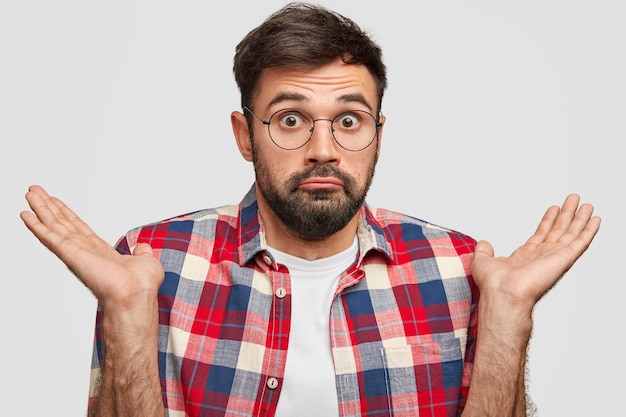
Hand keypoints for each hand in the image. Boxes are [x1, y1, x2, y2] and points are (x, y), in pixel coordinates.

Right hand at [20, 185, 163, 313]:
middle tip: (36, 191)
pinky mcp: (71, 254)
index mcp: (101, 253)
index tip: (57, 203)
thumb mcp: (146, 262)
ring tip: (30, 193)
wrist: (136, 296)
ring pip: (54, 226)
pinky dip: (37, 226)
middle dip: (49, 207)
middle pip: (62, 224)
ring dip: (41, 209)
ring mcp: (76, 253)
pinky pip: (50, 237)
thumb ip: (141, 252)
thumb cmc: (142, 286)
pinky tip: (26, 214)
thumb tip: (142, 248)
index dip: (67, 215)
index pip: (79, 229)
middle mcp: (85, 252)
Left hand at [471, 194, 599, 313]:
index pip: (541, 235)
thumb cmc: (493, 284)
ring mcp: (554, 257)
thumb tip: (483, 244)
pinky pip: (580, 242)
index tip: (555, 209)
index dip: (548, 221)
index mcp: (525, 257)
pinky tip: (594, 220)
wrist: (504, 292)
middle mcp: (542, 257)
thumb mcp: (482, 262)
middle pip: (558, 231)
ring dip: (579, 218)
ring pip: (571, 233)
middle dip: (566, 215)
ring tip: (586, 204)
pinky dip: (588, 230)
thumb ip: (484, 251)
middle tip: (573, 200)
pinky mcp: (564, 259)